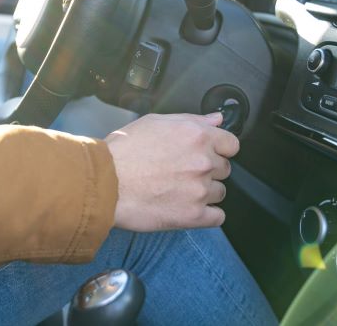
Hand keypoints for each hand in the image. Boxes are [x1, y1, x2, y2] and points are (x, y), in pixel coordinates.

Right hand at [105, 112, 239, 231]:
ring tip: (179, 190)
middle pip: (224, 169)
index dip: (220, 149)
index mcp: (197, 136)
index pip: (232, 144)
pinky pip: (217, 217)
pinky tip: (189, 208)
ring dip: (205, 192)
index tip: (209, 153)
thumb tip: (216, 120)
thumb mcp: (155, 122)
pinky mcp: (194, 215)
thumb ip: (191, 120)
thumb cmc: (123, 151)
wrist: (105, 182)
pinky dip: (207, 215)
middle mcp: (203, 161)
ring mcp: (200, 190)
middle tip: (183, 172)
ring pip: (220, 192)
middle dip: (208, 170)